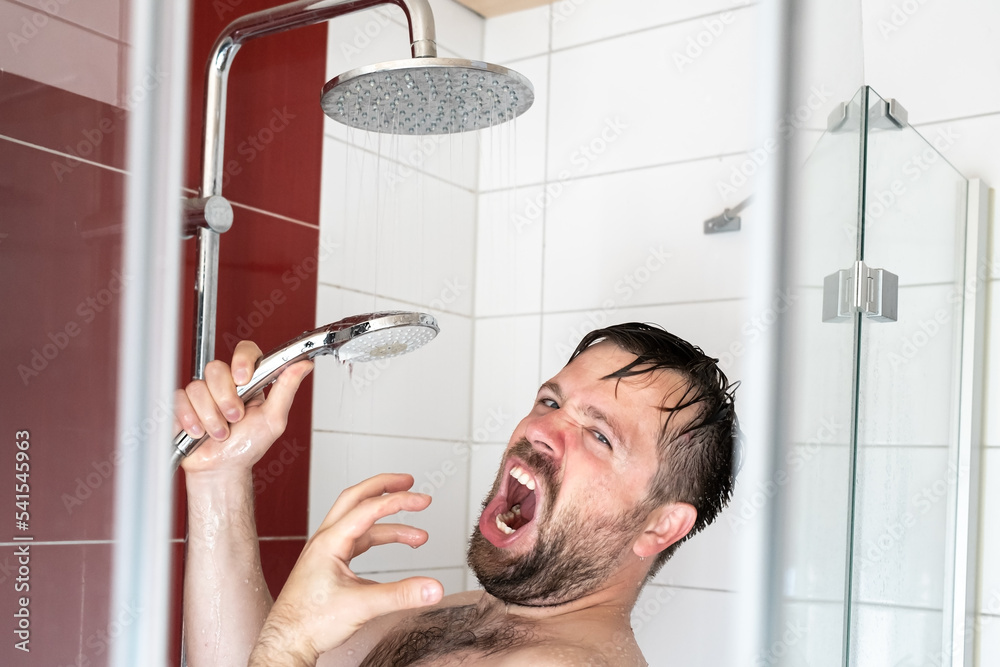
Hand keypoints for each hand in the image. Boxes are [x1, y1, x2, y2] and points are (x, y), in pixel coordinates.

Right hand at [173, 340, 312, 476]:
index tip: (243, 379)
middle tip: (234, 419)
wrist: (222, 469)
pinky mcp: (182, 404)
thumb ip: (286, 389)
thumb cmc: (248, 446)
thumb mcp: (273, 419)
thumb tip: (304, 365)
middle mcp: (224, 384)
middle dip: (226, 399)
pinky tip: (200, 433)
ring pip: (198, 387)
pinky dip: (192, 421)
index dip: (242, 360)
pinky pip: (180, 400)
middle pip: (216, 369)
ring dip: (211, 417)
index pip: (245, 351)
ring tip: (220, 433)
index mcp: (248, 382)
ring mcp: (202, 393)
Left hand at [249, 474, 444, 664]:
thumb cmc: (309, 623)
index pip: (368, 509)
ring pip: (359, 524)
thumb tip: (433, 588)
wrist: (286, 643)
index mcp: (329, 542)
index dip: (399, 502)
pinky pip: (357, 543)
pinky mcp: (329, 565)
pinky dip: (378, 541)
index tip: (422, 500)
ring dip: (389, 525)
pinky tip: (393, 555)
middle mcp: (325, 541)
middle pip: (356, 499)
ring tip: (418, 537)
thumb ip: (401, 595)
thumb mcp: (361, 607)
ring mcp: (326, 552)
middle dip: (384, 488)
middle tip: (408, 483)